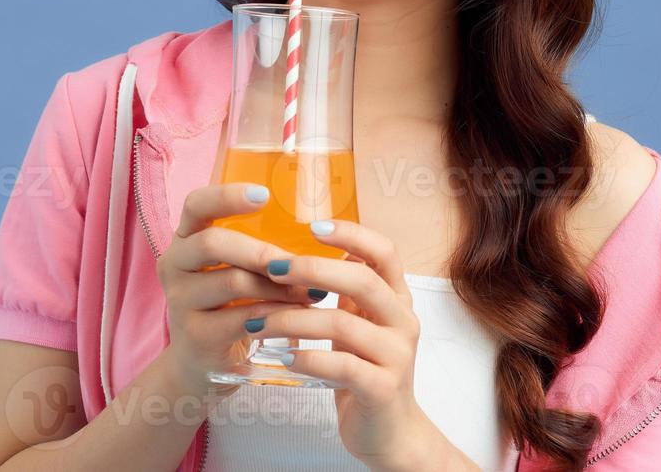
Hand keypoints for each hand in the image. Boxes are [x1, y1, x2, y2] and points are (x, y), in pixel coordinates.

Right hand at [155, 182, 320, 396]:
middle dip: (261, 250)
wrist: (202, 363)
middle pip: (213, 243)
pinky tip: (298, 315)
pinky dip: (276, 315)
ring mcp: (181, 301)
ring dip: (279, 286)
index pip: (196, 204)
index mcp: (185, 238)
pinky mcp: (196, 335)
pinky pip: (242, 318)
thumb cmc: (230, 303)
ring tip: (312, 291)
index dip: (228, 196)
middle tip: (297, 261)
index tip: (265, 195)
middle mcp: (175, 264)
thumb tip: (327, 229)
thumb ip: (259, 246)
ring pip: (234, 281)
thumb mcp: (235, 269)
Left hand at [255, 218, 436, 470]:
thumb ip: (346, 293)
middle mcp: (403, 322)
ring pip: (342, 325)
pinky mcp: (381, 389)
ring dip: (292, 319)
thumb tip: (307, 252)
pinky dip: (306, 358)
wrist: (390, 433)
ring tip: (257, 322)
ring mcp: (396, 356)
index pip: (384, 252)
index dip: (352, 234)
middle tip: (273, 269)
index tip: (314, 226)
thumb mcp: (360, 325)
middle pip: (362, 281)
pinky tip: (282, 357)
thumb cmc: (366, 371)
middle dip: (313, 270)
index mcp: (397, 299)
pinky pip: (339, 366)